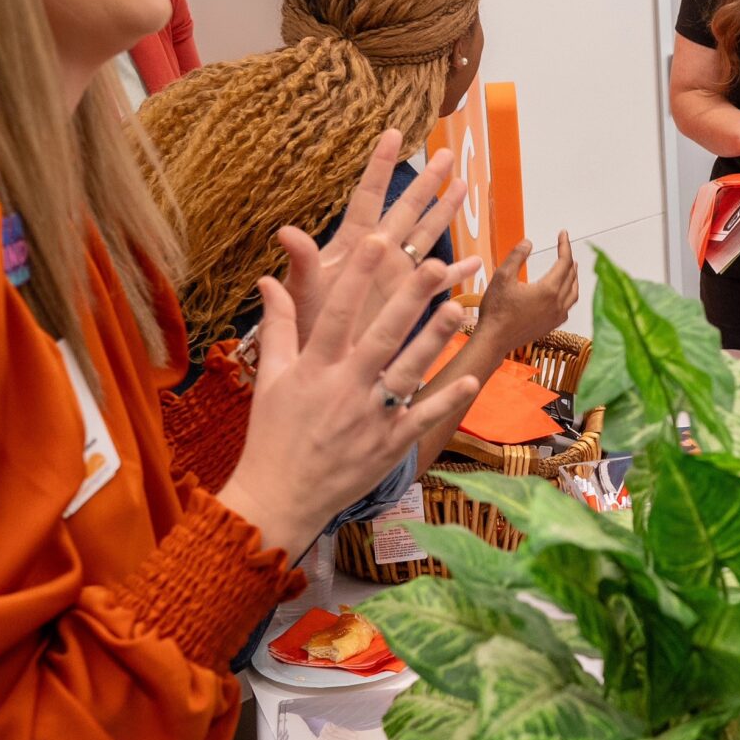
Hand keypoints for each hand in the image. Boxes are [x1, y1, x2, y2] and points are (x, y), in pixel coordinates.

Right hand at [221, 246, 482, 557]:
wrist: (282, 496)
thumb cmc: (274, 433)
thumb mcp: (272, 377)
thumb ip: (277, 326)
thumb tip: (268, 279)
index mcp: (314, 369)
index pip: (336, 314)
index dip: (357, 277)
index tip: (374, 242)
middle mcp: (344, 389)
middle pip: (382, 336)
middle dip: (408, 300)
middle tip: (434, 266)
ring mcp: (370, 417)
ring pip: (408, 371)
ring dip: (434, 340)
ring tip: (458, 307)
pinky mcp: (389, 444)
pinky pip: (422, 418)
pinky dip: (447, 400)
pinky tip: (472, 379)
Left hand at [274, 134, 466, 348]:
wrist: (320, 362)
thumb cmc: (306, 324)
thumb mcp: (304, 291)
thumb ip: (302, 262)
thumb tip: (284, 231)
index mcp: (353, 245)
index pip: (369, 196)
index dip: (380, 165)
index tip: (392, 133)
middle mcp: (378, 254)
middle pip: (407, 209)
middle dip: (427, 182)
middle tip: (447, 155)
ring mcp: (395, 275)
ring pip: (426, 235)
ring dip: (445, 213)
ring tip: (463, 187)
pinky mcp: (408, 300)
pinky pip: (439, 282)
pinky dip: (458, 273)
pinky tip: (478, 261)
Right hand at [476, 232, 578, 353]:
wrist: (494, 339)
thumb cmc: (496, 310)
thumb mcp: (502, 277)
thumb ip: (517, 256)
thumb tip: (528, 242)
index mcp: (548, 290)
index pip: (564, 262)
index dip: (564, 246)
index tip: (563, 234)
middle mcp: (557, 304)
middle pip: (571, 276)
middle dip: (569, 259)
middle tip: (564, 247)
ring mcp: (556, 316)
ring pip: (573, 293)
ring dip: (573, 277)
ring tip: (571, 266)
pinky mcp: (552, 325)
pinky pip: (568, 306)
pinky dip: (570, 294)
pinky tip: (563, 292)